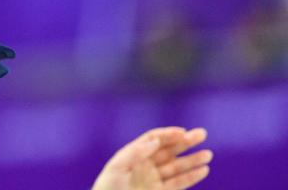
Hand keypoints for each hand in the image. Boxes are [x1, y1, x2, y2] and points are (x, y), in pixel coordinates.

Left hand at [91, 127, 210, 189]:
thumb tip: (155, 141)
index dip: (168, 134)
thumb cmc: (108, 187)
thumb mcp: (117, 167)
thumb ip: (136, 153)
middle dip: (185, 142)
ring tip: (208, 154)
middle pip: (168, 149)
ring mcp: (154, 179)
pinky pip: (179, 183)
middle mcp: (146, 164)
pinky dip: (191, 177)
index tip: (183, 132)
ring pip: (176, 166)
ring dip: (192, 160)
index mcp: (134, 154)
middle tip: (202, 134)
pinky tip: (203, 170)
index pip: (154, 139)